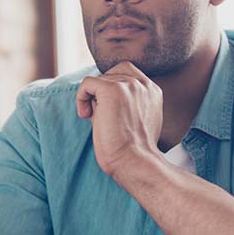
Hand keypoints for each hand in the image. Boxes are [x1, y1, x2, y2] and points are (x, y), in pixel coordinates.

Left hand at [75, 61, 162, 177]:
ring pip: (99, 79)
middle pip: (112, 73)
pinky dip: (81, 98)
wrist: (134, 162)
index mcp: (153, 91)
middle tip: (100, 114)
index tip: (109, 110)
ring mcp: (129, 85)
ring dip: (93, 99)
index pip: (128, 73)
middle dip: (102, 91)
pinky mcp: (112, 89)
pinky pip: (87, 83)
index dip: (113, 86)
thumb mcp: (137, 120)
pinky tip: (85, 115)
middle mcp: (143, 84)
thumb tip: (98, 95)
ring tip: (96, 121)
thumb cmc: (133, 150)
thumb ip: (127, 102)